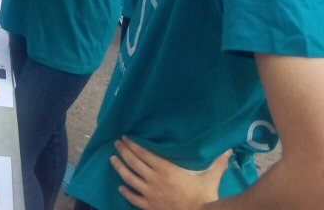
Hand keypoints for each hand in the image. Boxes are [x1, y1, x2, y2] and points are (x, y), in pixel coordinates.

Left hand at [110, 136, 230, 209]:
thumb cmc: (205, 195)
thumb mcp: (211, 176)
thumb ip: (217, 162)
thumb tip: (228, 149)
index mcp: (166, 169)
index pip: (144, 153)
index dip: (133, 144)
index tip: (125, 137)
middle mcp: (154, 179)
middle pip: (133, 162)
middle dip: (123, 151)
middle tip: (116, 143)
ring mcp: (150, 194)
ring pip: (129, 178)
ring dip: (119, 168)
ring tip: (112, 159)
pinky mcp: (150, 207)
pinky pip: (134, 198)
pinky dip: (126, 192)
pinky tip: (120, 187)